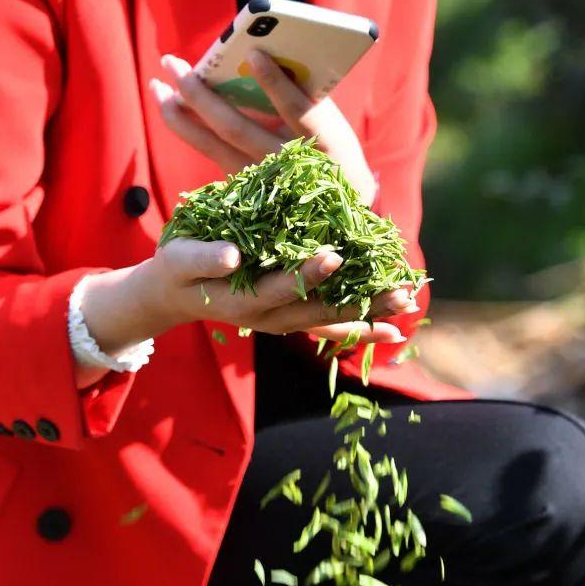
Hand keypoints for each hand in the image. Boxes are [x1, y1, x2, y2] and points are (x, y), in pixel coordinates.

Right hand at [145, 238, 416, 345]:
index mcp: (243, 301)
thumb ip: (202, 258)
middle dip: (361, 299)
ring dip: (370, 314)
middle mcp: (269, 318)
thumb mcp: (178, 259)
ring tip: (408, 305)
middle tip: (399, 290)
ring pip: (331, 319)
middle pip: (319, 310)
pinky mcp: (291, 317)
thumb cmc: (176, 269)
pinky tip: (393, 331)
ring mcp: (282, 321)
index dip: (307, 273)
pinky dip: (360, 328)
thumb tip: (233, 256)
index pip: (280, 287)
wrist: (175, 294)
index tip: (336, 254)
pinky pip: (329, 326)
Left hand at [150, 50, 376, 203]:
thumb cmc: (336, 152)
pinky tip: (171, 107)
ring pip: (212, 143)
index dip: (276, 84)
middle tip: (172, 63)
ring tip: (157, 85)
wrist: (336, 212)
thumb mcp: (334, 126)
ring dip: (179, 113)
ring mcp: (259, 179)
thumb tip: (262, 58)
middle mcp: (285, 164)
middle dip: (201, 92)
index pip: (298, 110)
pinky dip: (188, 128)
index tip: (253, 54)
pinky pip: (209, 151)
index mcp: (322, 144)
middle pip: (236, 127)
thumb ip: (307, 95)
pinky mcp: (242, 186)